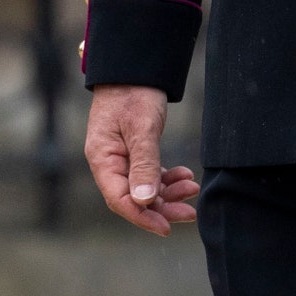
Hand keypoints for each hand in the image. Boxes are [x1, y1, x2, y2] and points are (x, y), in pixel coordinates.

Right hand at [85, 85, 199, 234]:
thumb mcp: (141, 129)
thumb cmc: (134, 94)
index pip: (119, 200)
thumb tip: (143, 200)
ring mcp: (122, 158)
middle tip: (190, 213)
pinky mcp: (135, 152)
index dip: (142, 217)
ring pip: (145, 188)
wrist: (134, 68)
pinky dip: (168, 179)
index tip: (167, 227)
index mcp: (102, 159)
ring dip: (169, 193)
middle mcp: (109, 163)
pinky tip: (185, 175)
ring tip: (192, 188)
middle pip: (134, 198)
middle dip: (163, 208)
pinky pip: (150, 175)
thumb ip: (144, 164)